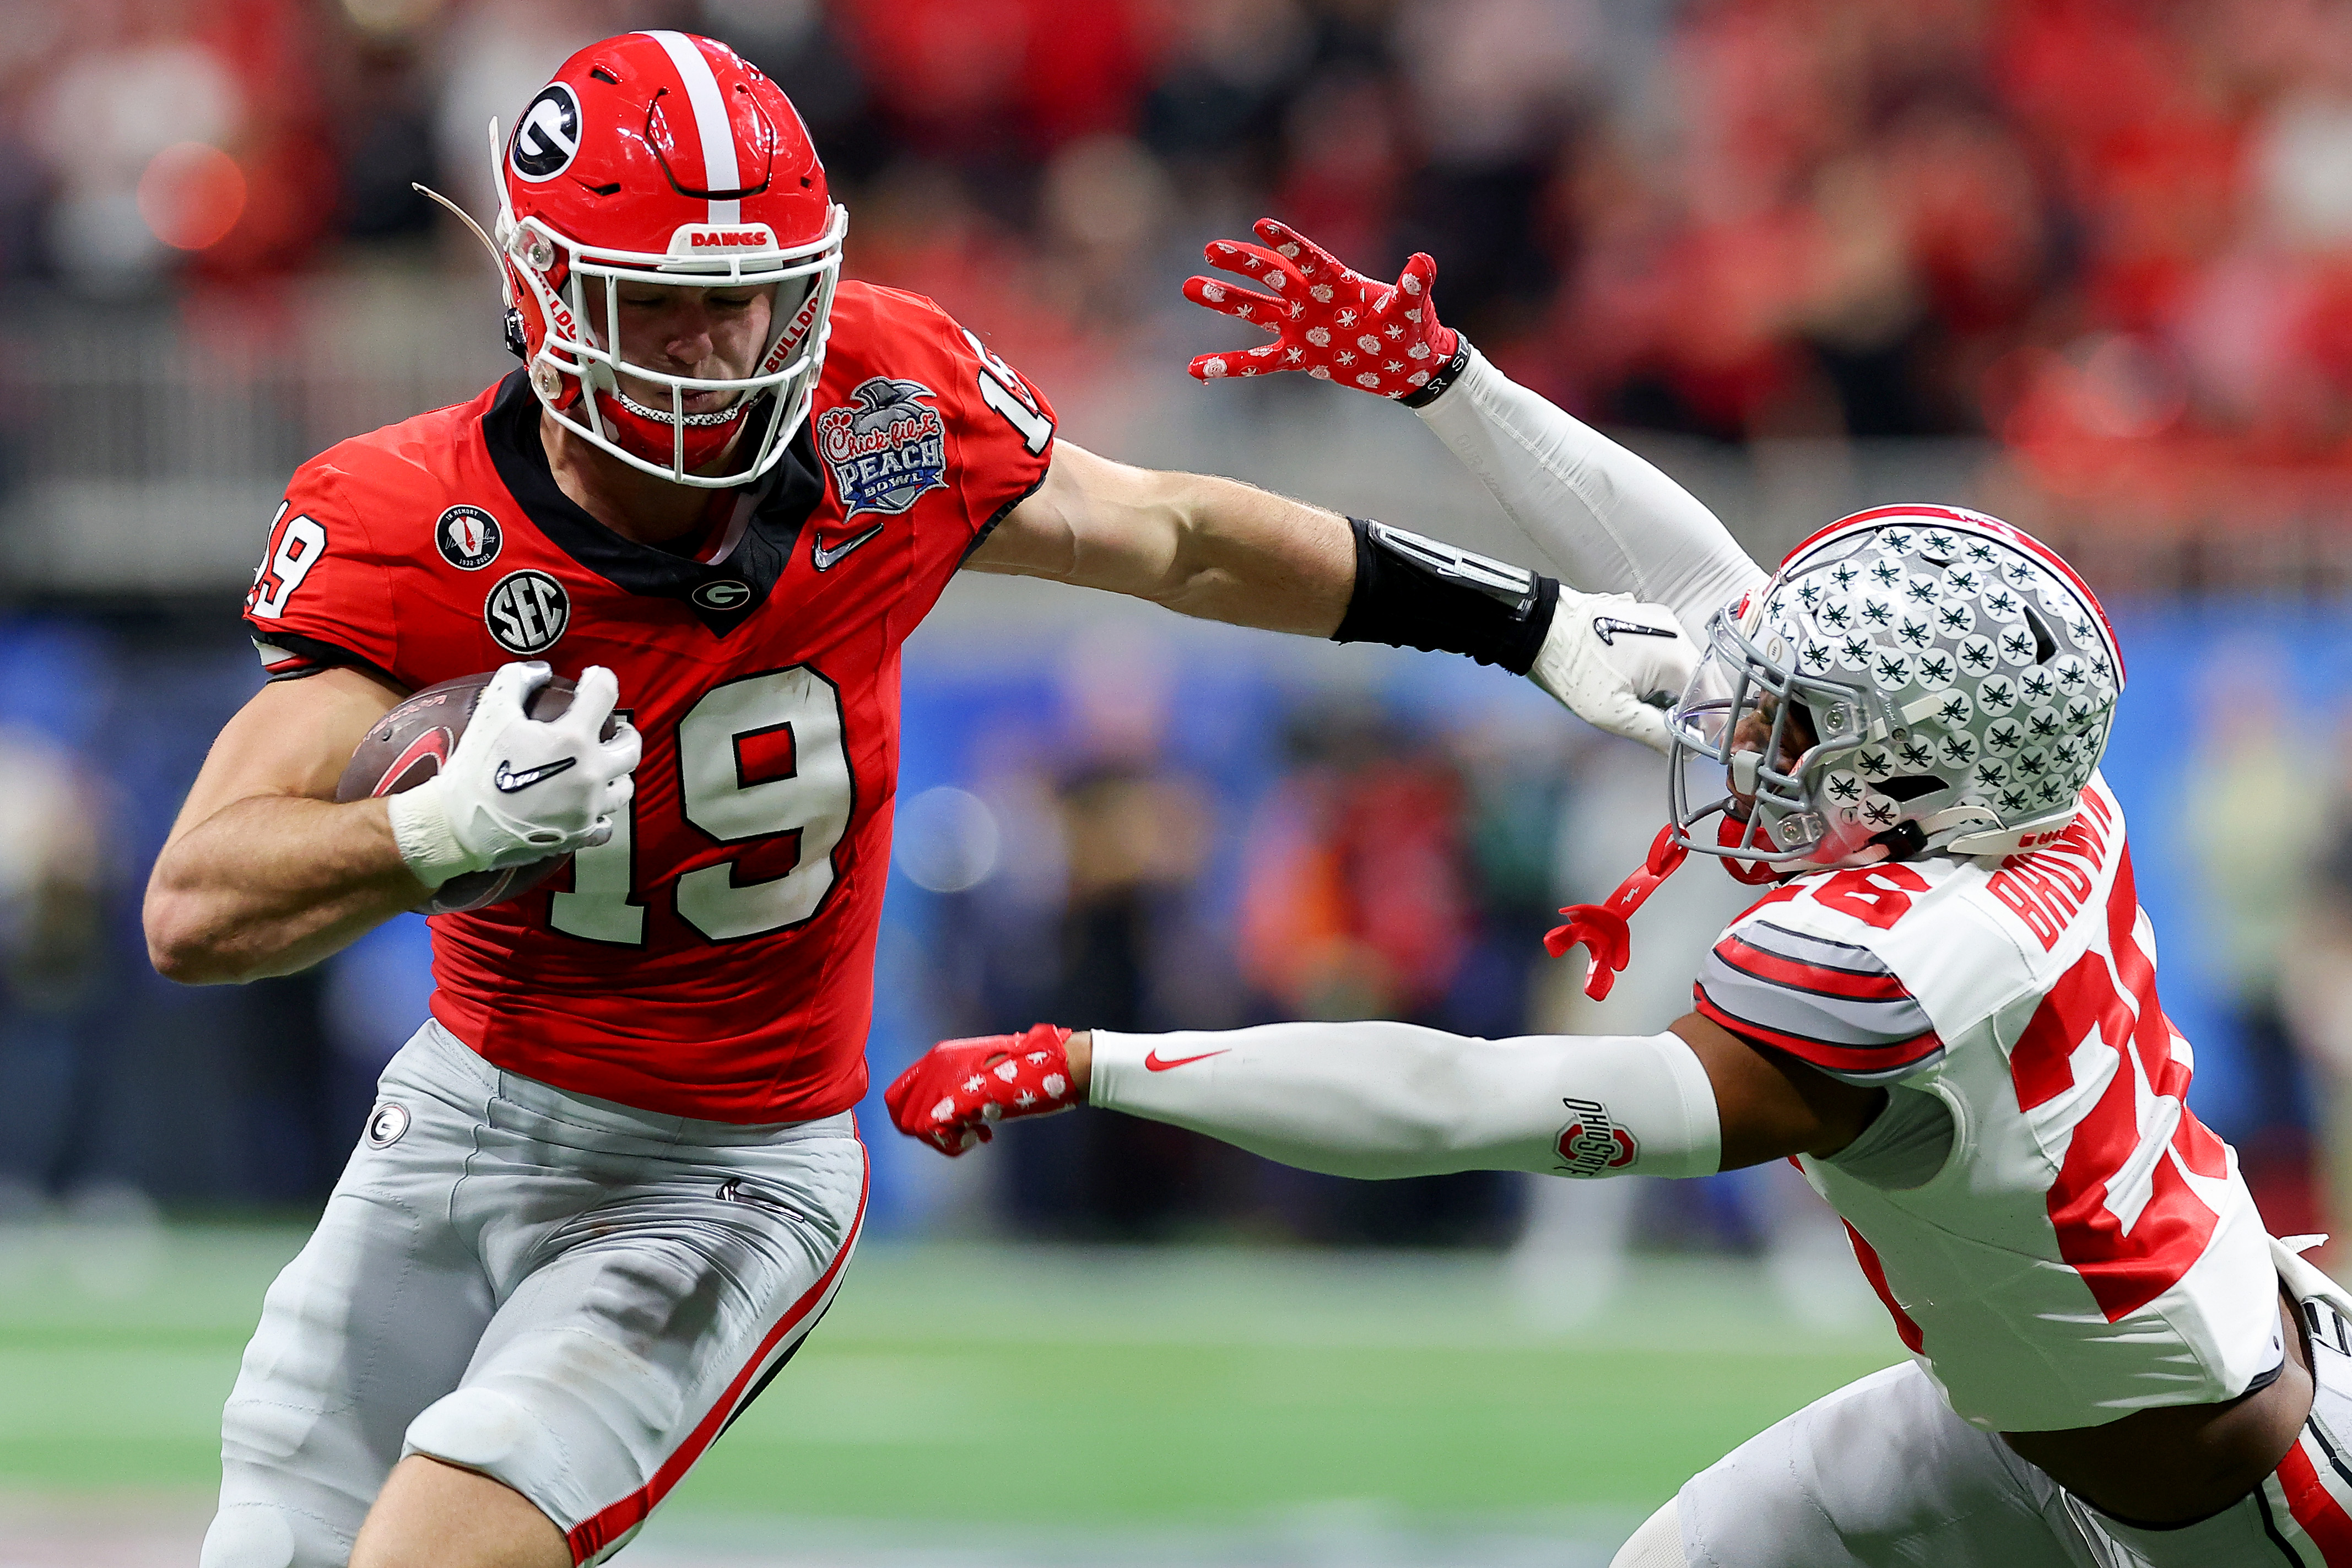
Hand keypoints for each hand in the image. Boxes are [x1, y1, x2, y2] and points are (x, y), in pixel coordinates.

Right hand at [386, 661, 639, 886]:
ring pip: (624, 789)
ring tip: (605, 768)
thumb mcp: (491, 713)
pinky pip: (605, 826)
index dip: (601, 679)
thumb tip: (541, 671)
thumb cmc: (476, 768)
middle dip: (626, 734)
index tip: (594, 679)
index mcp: (573, 739)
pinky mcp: (580, 835)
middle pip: (631, 748)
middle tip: (617, 730)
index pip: (603, 694)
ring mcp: (588, 808)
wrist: (460, 825)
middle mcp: (590, 773)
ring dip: (619, 774)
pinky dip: (601, 815)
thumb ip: (516, 681)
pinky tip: (591, 808)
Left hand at [885, 1024, 1077, 1155]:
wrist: (1054, 1061)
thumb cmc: (1029, 1069)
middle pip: (903, 1114)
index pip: (898, 1094)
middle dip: (931, 1134)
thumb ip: (960, 1089)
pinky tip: (982, 1136)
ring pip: (914, 1126)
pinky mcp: (957, 1097)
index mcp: (939, 1056)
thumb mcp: (984, 1074)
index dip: (912, 1118)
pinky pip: (931, 1131)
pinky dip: (954, 1143)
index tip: (941, 1129)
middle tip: (965, 1133)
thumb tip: (952, 1118)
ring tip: (978, 1134)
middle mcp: (935, 1065)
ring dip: (944, 1140)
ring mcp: (945, 1080)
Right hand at [1184, 219, 1459, 398]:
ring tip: (1190, 287)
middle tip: (1210, 250)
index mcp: (1339, 284)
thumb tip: (1423, 261)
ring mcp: (1301, 326)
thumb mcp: (1412, 311)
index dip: (1287, 244)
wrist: (1408, 366)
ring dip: (1225, 300)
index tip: (1261, 226)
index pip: (1308, 259)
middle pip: (1272, 278)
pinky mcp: (1298, 355)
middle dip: (1243, 264)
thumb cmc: (1412, 331)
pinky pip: (1260, 360)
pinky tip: (1197, 368)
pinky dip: (1230, 365)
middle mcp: (1313, 300)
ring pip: (1256, 311)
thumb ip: (1413, 287)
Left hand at [1528, 595, 1697, 754]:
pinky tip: (1640, 684)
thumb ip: (1656, 732)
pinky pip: (1667, 648)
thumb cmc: (1574, 669)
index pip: (1713, 696)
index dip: (1708, 724)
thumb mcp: (1615, 713)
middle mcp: (1676, 631)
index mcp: (1676, 655)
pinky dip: (1663, 671)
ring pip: (1685, 662)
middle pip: (1702, 677)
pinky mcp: (1644, 617)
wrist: (1541, 627)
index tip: (1696, 743)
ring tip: (1652, 708)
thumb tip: (1685, 748)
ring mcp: (1660, 619)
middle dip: (1694, 707)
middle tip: (1676, 731)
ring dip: (1677, 689)